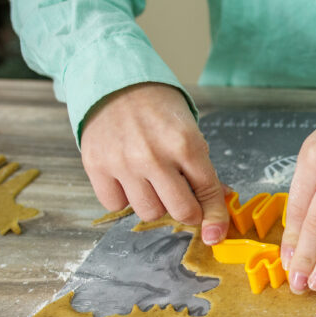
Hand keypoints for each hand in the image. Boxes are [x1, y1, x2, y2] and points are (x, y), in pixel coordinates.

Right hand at [81, 83, 229, 243]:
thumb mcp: (190, 132)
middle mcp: (153, 156)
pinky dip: (124, 198)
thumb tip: (219, 201)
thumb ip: (203, 169)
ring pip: (148, 213)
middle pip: (180, 211)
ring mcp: (122, 162)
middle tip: (183, 199)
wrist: (115, 82)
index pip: (208, 192)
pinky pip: (115, 205)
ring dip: (155, 204)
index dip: (215, 217)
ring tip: (152, 182)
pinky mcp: (96, 166)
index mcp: (185, 144)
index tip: (215, 234)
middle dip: (187, 211)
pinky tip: (128, 179)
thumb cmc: (158, 108)